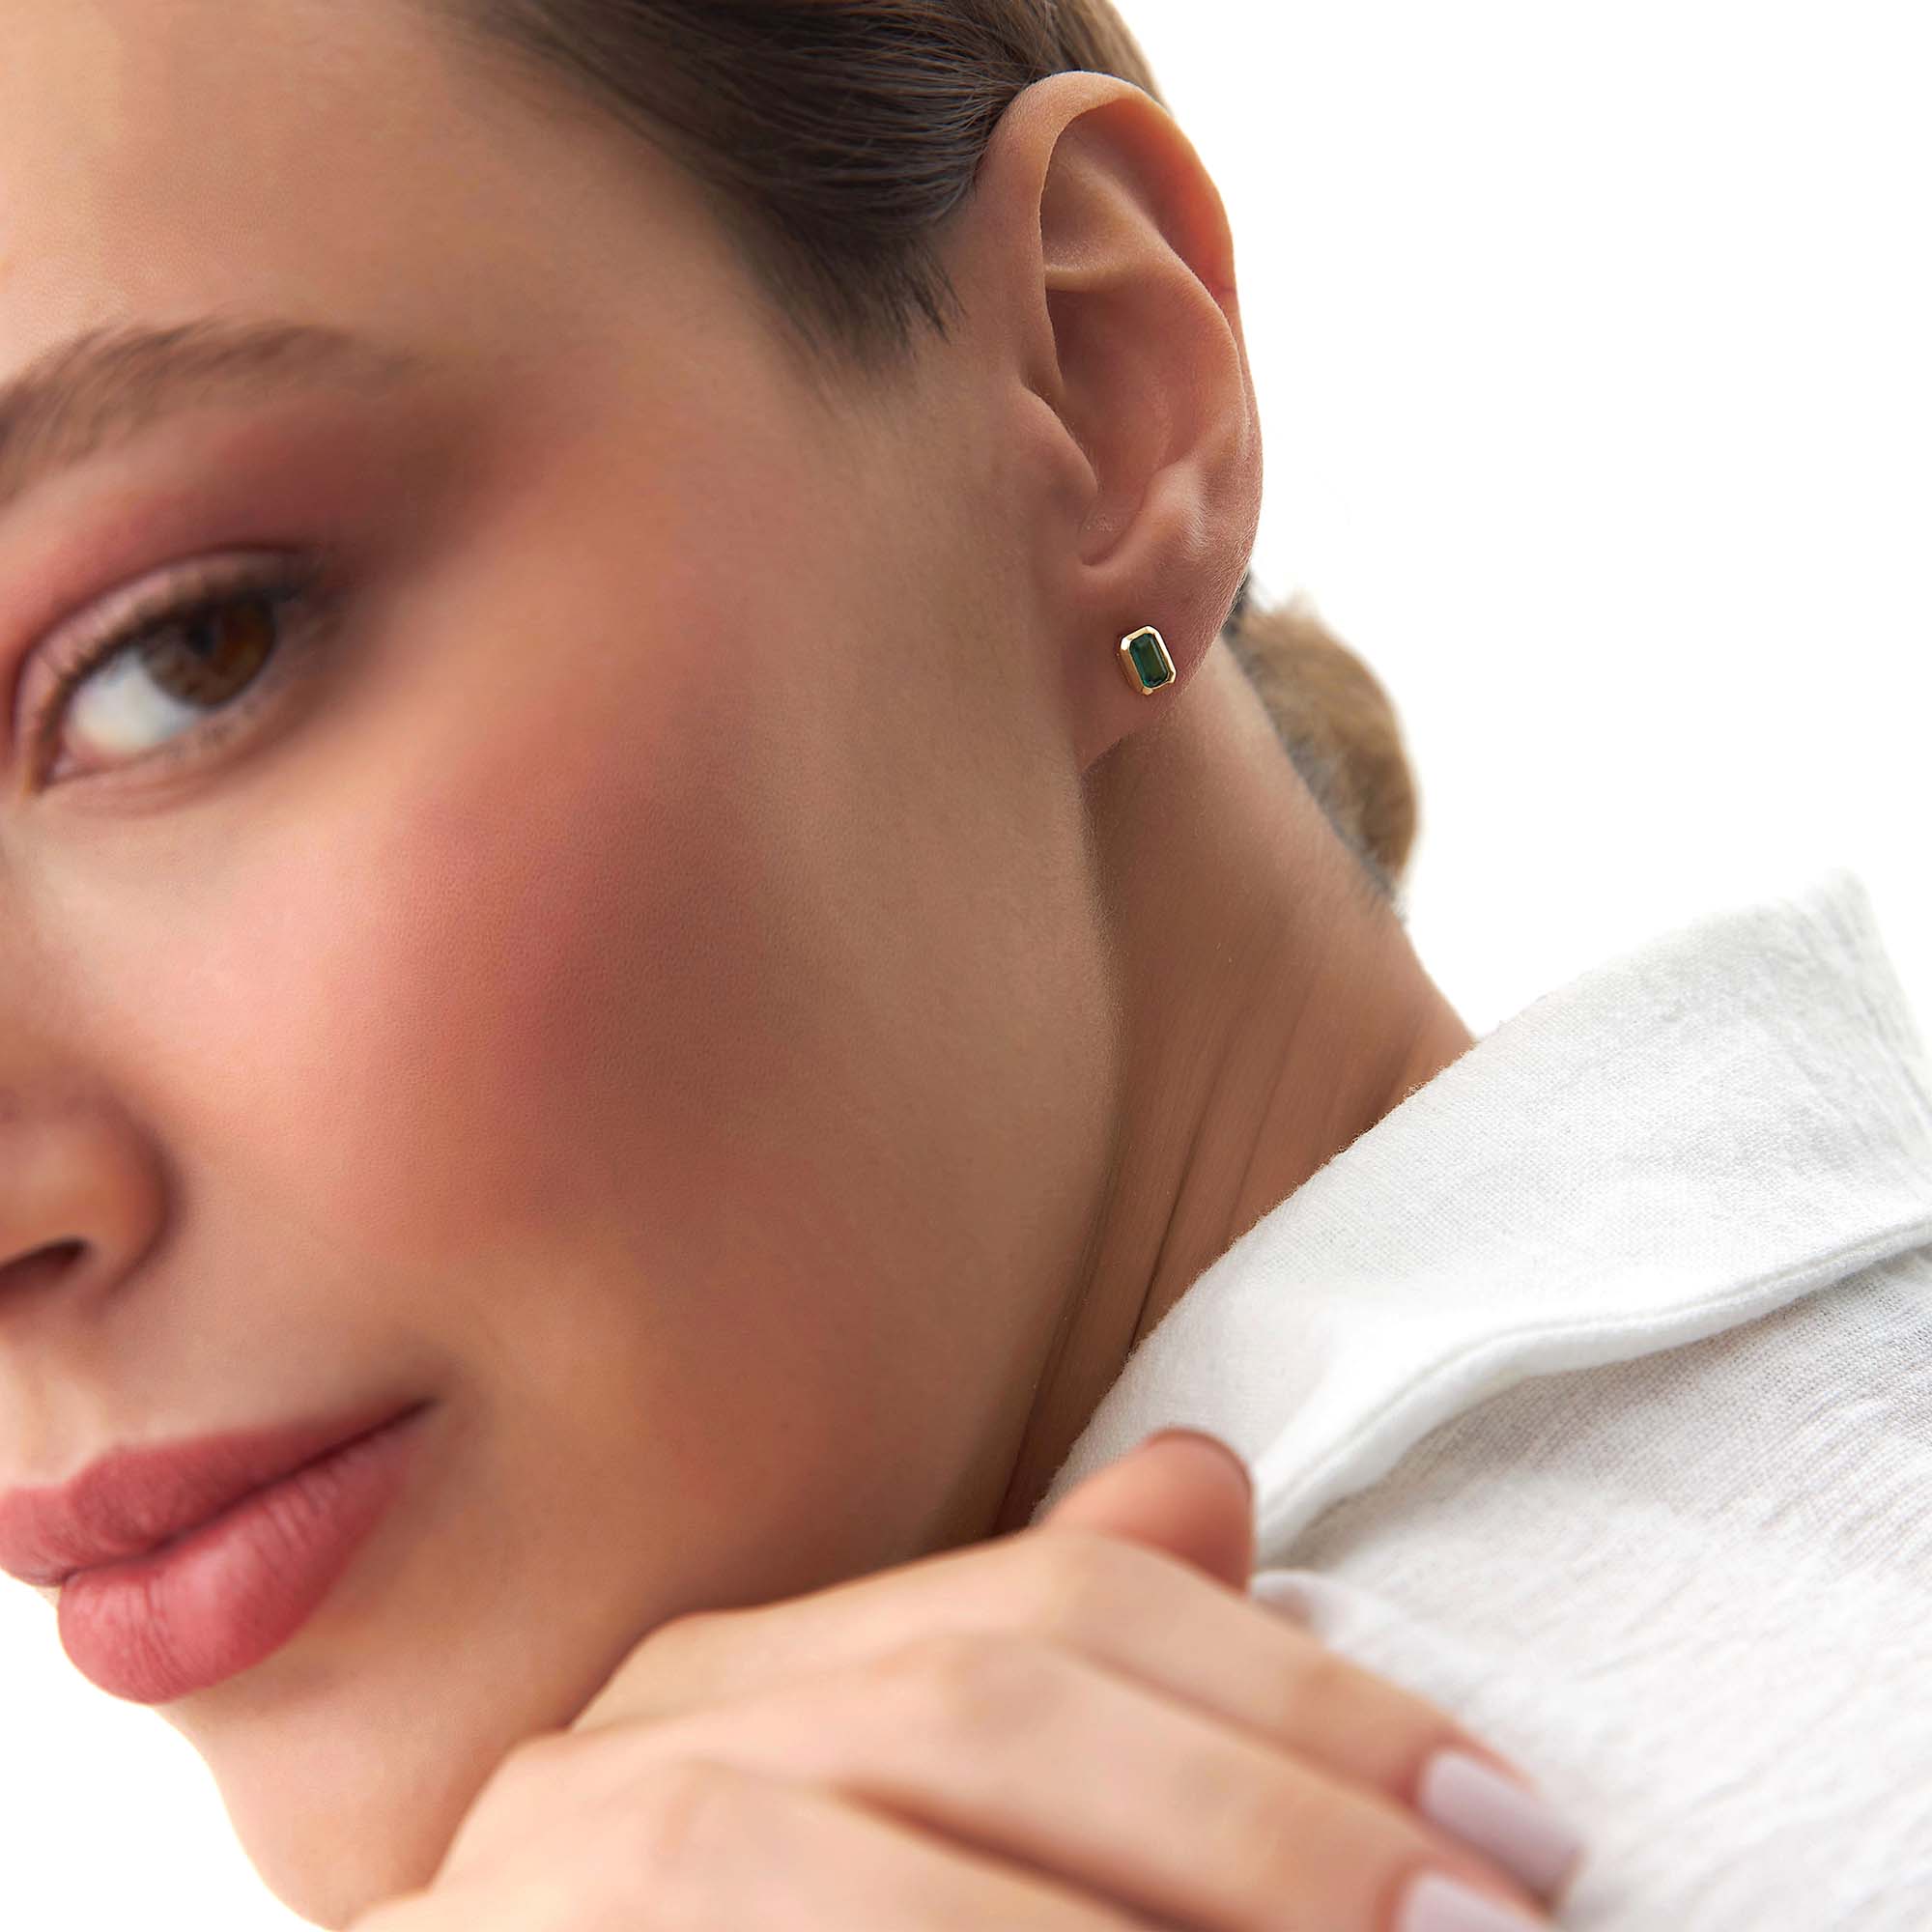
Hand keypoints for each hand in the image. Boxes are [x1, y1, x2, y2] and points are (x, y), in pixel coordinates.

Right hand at [350, 1430, 1571, 1928]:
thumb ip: (1040, 1701)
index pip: (1047, 1608)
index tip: (1520, 1831)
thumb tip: (1205, 1480)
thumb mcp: (908, 1837)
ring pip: (878, 1861)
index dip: (1299, 1702)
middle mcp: (632, 1740)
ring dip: (1145, 1925)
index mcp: (746, 1672)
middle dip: (1262, 1821)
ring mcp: (536, 1881)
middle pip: (983, 1709)